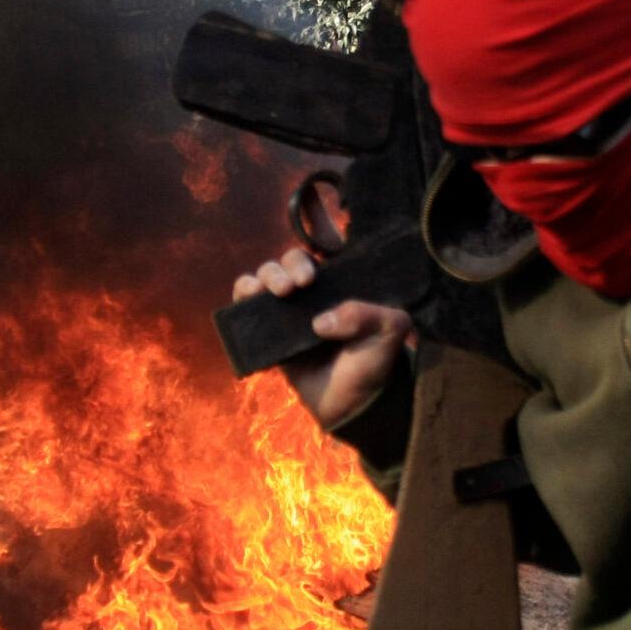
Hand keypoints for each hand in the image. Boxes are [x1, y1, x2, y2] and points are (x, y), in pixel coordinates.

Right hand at [232, 248, 414, 430]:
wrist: (353, 404)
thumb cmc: (374, 359)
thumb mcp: (388, 330)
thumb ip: (365, 315)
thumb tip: (320, 322)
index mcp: (341, 280)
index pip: (324, 243)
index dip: (315, 226)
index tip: (314, 251)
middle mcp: (312, 290)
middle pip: (288, 261)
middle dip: (287, 266)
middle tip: (300, 285)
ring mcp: (288, 310)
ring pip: (263, 278)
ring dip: (261, 279)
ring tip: (278, 294)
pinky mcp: (269, 332)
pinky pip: (246, 309)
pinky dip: (242, 303)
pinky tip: (253, 311)